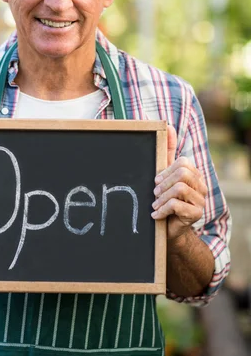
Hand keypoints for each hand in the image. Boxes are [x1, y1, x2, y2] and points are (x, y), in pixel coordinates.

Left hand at [151, 125, 206, 241]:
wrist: (167, 230)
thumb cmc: (164, 200)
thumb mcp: (164, 175)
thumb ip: (167, 151)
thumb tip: (167, 125)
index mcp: (194, 174)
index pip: (182, 162)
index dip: (165, 171)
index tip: (156, 182)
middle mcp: (201, 185)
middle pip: (182, 173)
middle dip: (163, 183)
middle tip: (155, 194)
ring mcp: (200, 200)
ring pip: (179, 188)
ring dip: (161, 198)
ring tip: (155, 205)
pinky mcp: (196, 214)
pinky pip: (176, 204)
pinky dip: (161, 209)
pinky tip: (156, 214)